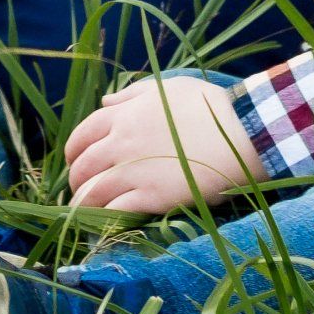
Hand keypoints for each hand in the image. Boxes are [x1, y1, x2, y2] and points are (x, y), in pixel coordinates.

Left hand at [65, 75, 260, 215]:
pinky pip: (115, 212)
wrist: (239, 134)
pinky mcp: (151, 197)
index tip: (76, 162)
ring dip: (82, 206)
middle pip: (82, 167)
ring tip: (84, 215)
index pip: (82, 134)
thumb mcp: (168, 87)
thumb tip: (105, 101)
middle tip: (81, 191)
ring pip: (91, 194)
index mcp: (124, 115)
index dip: (74, 151)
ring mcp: (135, 171)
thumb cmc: (208, 107)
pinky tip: (106, 225)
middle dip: (76, 181)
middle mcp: (122, 143)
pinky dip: (105, 220)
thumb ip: (132, 94)